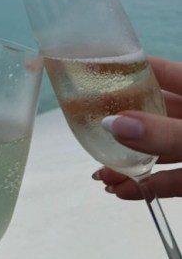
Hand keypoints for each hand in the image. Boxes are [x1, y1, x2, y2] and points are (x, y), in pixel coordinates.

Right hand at [93, 57, 181, 198]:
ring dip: (129, 161)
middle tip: (85, 127)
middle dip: (117, 123)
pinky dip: (149, 183)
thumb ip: (162, 132)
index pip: (156, 71)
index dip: (124, 69)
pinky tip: (123, 189)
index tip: (88, 72)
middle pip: (150, 112)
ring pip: (158, 149)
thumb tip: (111, 124)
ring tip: (100, 172)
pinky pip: (172, 178)